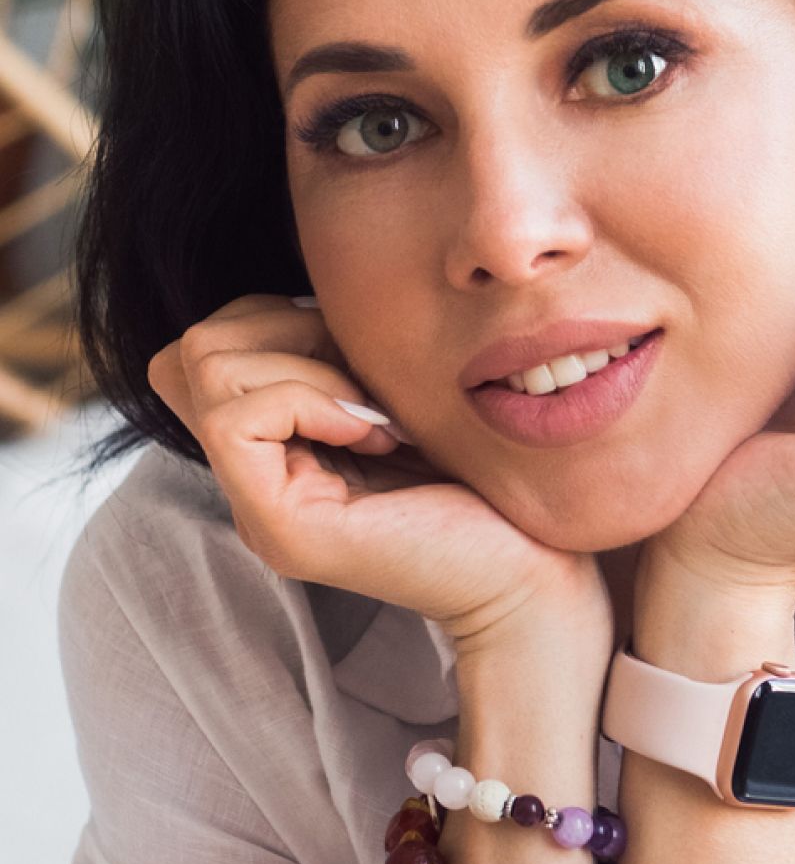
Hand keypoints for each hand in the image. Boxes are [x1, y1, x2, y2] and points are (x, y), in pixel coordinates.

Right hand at [147, 294, 607, 653]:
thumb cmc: (483, 479)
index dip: (277, 319)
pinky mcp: (279, 528)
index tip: (361, 359)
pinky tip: (376, 434)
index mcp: (277, 449)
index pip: (208, 346)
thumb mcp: (397, 392)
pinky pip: (237, 419)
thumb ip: (341, 355)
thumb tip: (307, 293)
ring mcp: (257, 509)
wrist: (533, 570)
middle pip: (193, 349)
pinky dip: (309, 400)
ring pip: (206, 371)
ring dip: (304, 367)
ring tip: (376, 414)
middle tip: (368, 382)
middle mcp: (252, 482)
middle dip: (286, 331)